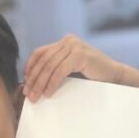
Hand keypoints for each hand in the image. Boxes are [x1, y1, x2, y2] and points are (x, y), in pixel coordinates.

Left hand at [23, 34, 138, 101]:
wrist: (114, 76)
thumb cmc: (91, 75)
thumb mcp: (69, 68)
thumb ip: (55, 67)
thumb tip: (33, 81)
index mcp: (63, 42)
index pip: (40, 53)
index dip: (30, 68)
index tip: (25, 83)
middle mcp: (68, 41)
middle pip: (43, 60)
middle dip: (33, 78)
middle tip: (28, 94)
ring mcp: (74, 46)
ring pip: (50, 66)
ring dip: (40, 83)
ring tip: (36, 96)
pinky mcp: (80, 55)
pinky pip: (60, 70)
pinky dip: (52, 83)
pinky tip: (48, 92)